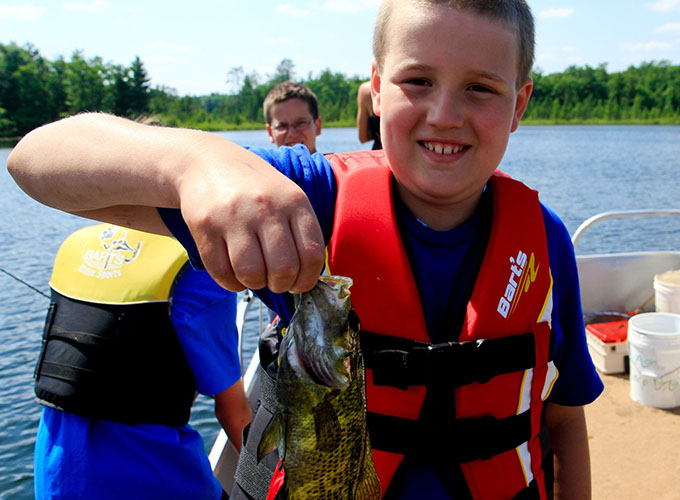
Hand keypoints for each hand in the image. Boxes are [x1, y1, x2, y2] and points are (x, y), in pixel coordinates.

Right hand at [178, 146, 324, 293]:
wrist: (206, 161)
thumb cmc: (254, 187)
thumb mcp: (287, 196)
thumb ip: (301, 232)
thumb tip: (306, 278)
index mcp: (294, 201)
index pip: (311, 254)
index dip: (307, 280)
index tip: (298, 283)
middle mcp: (266, 207)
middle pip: (283, 268)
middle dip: (281, 285)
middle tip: (274, 281)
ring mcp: (234, 216)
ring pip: (251, 273)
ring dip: (255, 284)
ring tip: (254, 276)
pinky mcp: (205, 225)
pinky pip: (221, 272)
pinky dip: (231, 283)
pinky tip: (234, 274)